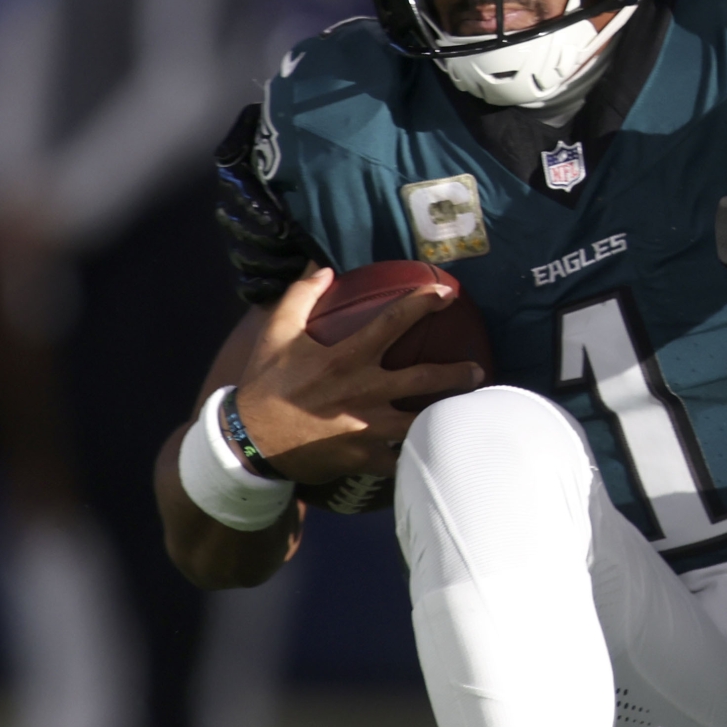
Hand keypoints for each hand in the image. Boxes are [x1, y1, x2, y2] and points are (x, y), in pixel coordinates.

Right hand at [228, 268, 483, 485]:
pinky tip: (433, 452)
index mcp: (347, 358)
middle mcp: (365, 391)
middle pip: (425, 379)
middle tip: (477, 370)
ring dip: (446, 415)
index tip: (446, 293)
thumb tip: (324, 267)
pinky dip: (416, 456)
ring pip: (421, 421)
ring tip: (466, 413)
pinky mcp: (364, 458)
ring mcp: (367, 428)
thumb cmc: (266, 386)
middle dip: (456, 373)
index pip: (394, 322)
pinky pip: (400, 459)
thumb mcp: (277, 334)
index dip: (424, 302)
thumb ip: (301, 297)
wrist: (249, 442)